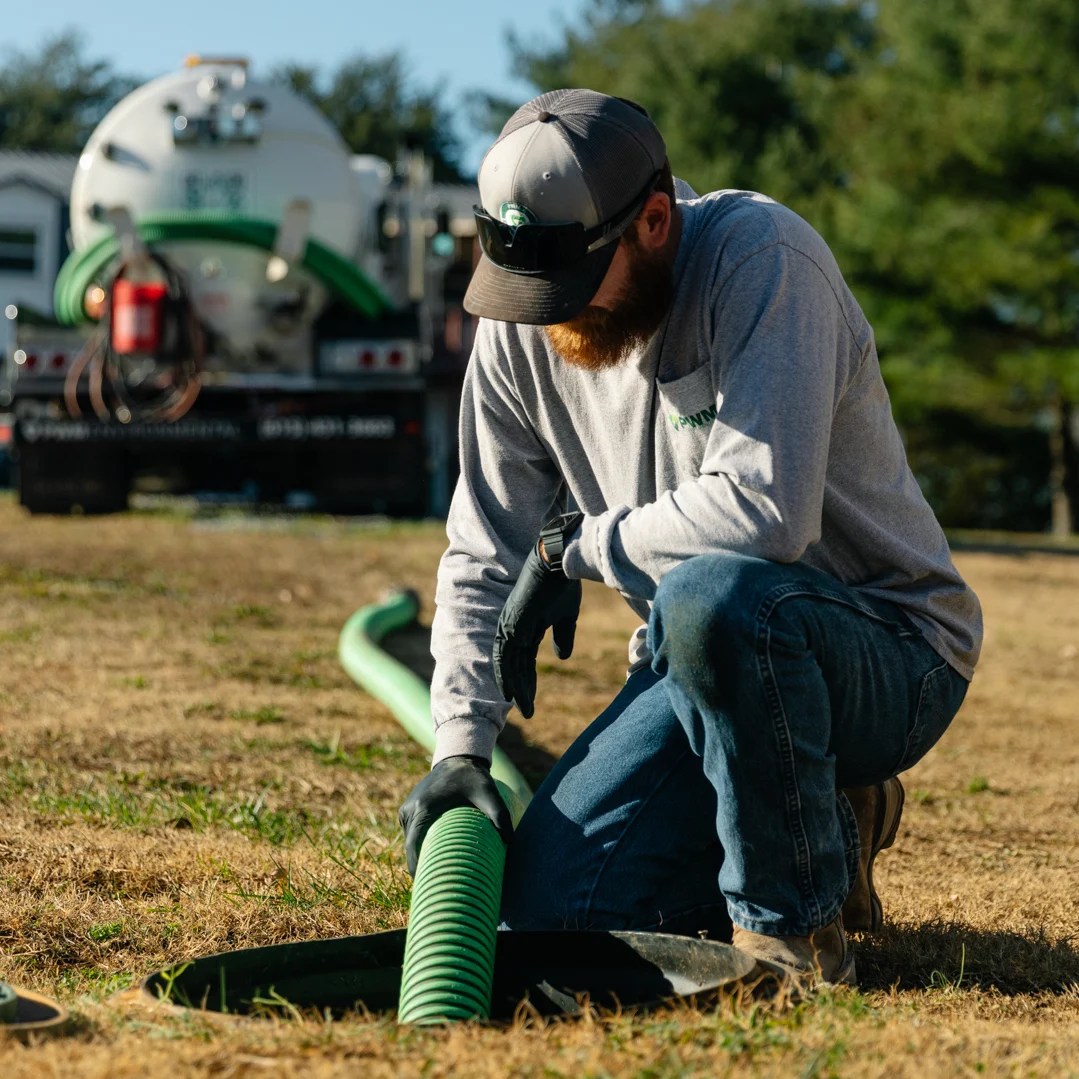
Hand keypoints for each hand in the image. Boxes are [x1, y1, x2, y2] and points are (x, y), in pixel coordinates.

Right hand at [398, 756, 513, 875]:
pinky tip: (434, 857)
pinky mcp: (409, 810)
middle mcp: (410, 810)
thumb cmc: (473, 777)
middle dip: (420, 866)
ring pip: (409, 842)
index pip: (413, 846)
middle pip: (410, 847)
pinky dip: (419, 845)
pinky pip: (411, 834)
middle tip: (436, 885)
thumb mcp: (489, 793)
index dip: (417, 867)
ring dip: (419, 856)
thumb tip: (510, 842)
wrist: (458, 758)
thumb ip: (500, 815)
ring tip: (436, 875)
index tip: (427, 885)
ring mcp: (406, 810)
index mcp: (423, 808)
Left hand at [493, 541, 581, 717]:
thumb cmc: (563, 584)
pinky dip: (507, 676)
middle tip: (527, 711)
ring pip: (508, 666)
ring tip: (523, 708)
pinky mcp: (511, 625)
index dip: (527, 679)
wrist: (559, 562)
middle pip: (513, 666)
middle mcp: (512, 628)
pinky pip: (506, 657)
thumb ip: (561, 637)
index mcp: (524, 626)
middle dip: (520, 688)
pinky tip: (512, 693)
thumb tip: (562, 657)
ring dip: (515, 688)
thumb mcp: (565, 617)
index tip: (531, 698)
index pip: (523, 660)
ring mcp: (510, 627)